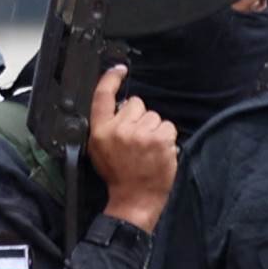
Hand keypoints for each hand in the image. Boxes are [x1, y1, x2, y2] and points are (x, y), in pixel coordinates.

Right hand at [86, 66, 178, 231]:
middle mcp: (119, 129)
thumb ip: (106, 126)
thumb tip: (118, 108)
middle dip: (140, 117)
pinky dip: (167, 137)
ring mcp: (140, 134)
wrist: (134, 198)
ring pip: (154, 116)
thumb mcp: (99, 150)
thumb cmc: (118, 175)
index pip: (102, 96)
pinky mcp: (159, 140)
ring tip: (149, 149)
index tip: (119, 70)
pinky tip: (160, 151)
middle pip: (136, 104)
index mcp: (100, 130)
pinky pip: (168, 126)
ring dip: (155, 129)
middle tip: (138, 140)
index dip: (111, 79)